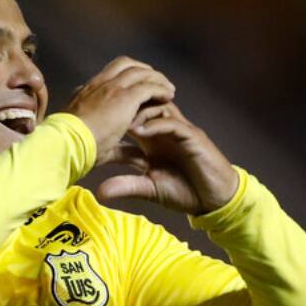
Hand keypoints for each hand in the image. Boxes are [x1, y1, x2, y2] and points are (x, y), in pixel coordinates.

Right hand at [65, 57, 174, 166]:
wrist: (66, 145)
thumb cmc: (74, 149)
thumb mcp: (99, 145)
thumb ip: (121, 150)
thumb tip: (139, 159)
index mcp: (86, 92)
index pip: (109, 74)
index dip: (126, 77)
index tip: (139, 87)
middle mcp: (98, 84)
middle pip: (125, 64)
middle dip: (143, 71)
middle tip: (157, 82)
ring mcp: (111, 88)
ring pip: (140, 72)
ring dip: (156, 78)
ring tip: (168, 89)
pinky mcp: (125, 97)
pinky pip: (148, 85)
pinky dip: (160, 88)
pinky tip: (169, 95)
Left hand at [96, 102, 239, 215]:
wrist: (214, 198)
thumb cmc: (184, 192)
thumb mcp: (149, 189)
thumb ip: (126, 186)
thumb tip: (99, 192)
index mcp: (152, 139)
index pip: (129, 121)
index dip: (112, 121)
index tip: (91, 126)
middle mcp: (164, 130)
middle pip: (143, 107)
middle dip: (124, 107)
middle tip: (102, 112)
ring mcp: (179, 131)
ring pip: (157, 109)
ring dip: (139, 112)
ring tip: (120, 120)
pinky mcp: (192, 137)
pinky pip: (174, 124)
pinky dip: (157, 125)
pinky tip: (141, 131)